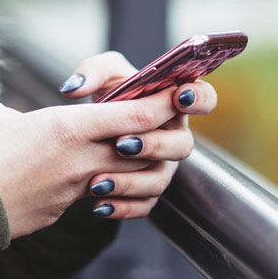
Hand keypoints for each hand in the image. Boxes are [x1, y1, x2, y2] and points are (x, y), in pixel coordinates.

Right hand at [0, 87, 177, 238]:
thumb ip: (23, 115)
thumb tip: (23, 123)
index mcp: (66, 128)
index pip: (136, 116)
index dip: (163, 104)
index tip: (176, 94)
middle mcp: (79, 161)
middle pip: (140, 149)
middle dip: (154, 136)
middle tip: (153, 123)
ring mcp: (71, 191)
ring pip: (121, 176)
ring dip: (127, 164)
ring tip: (113, 153)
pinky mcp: (58, 212)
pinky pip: (90, 197)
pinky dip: (94, 186)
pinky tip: (77, 178)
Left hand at [58, 51, 217, 218]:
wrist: (90, 132)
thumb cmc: (108, 95)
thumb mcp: (101, 75)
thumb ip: (92, 71)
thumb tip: (74, 88)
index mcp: (173, 103)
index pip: (203, 98)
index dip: (198, 98)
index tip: (178, 97)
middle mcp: (173, 136)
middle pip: (182, 145)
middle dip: (154, 145)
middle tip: (121, 144)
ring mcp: (163, 166)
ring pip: (159, 180)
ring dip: (130, 182)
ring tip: (98, 181)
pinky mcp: (147, 191)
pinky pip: (143, 205)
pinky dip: (121, 207)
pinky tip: (99, 205)